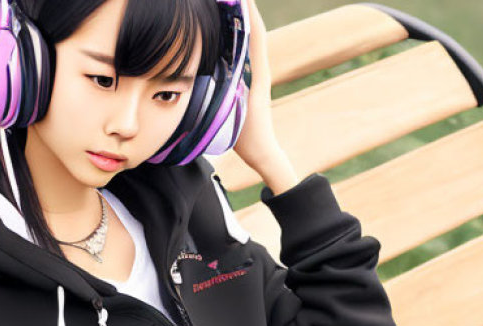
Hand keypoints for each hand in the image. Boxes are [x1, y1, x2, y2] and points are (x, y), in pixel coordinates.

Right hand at [232, 0, 282, 171]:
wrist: (263, 154)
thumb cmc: (251, 139)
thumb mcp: (236, 115)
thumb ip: (229, 94)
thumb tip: (219, 74)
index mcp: (258, 74)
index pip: (255, 37)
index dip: (249, 14)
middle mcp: (260, 71)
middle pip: (255, 32)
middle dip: (245, 10)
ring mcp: (256, 76)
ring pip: (251, 40)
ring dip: (243, 20)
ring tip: (232, 3)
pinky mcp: (251, 82)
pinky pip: (246, 54)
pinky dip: (240, 37)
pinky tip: (229, 29)